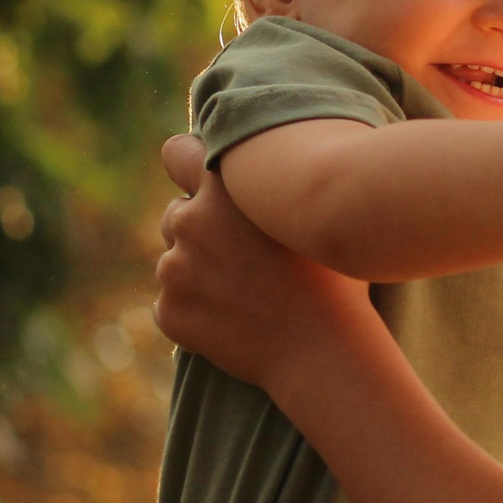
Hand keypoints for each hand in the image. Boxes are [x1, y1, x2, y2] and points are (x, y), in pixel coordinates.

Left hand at [155, 134, 371, 392]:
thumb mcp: (306, 214)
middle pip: (178, 214)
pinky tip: (237, 322)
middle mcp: (190, 220)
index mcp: (225, 186)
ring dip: (199, 274)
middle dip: (202, 231)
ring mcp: (174, 268)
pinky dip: (196, 313)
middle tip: (245, 259)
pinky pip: (173, 305)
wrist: (324, 350)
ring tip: (249, 296)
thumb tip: (261, 179)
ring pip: (175, 262)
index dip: (188, 165)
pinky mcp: (169, 311)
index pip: (178, 152)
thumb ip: (266, 190)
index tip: (200, 180)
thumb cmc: (332, 277)